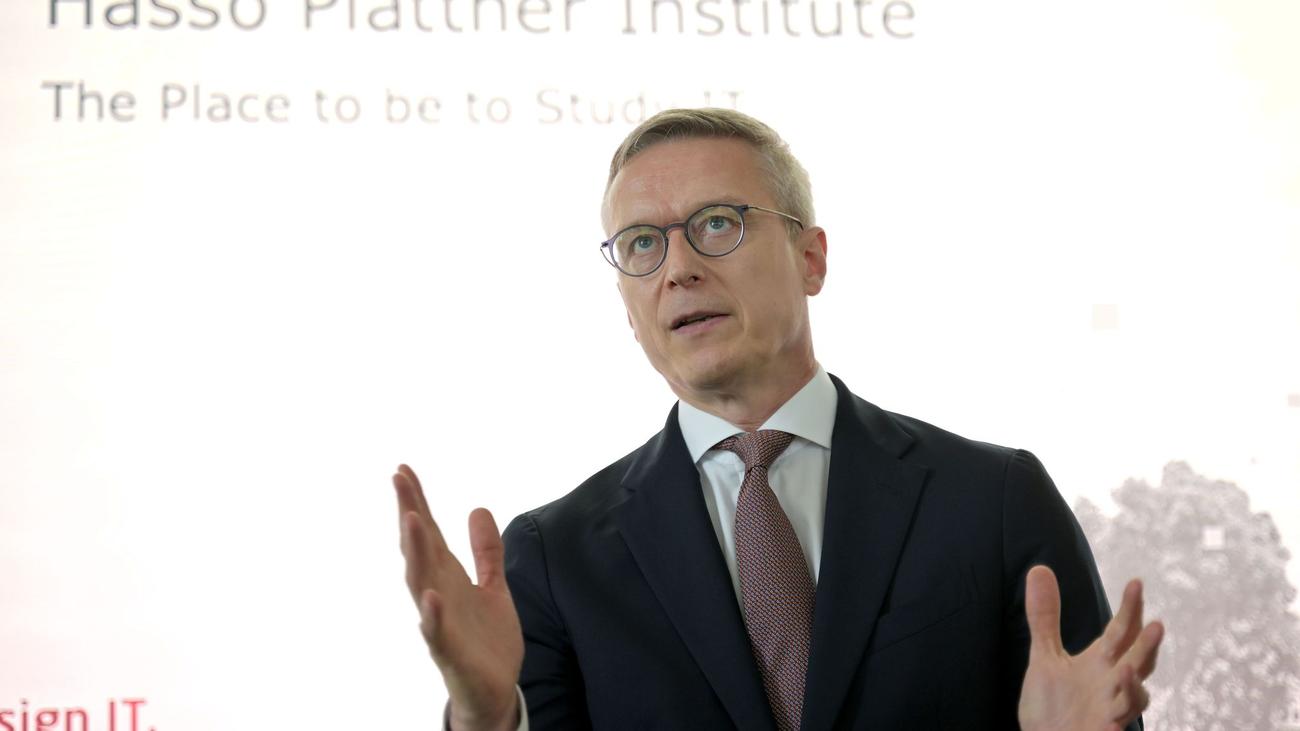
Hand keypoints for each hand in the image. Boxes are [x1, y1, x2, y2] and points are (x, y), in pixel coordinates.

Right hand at [393, 464, 523, 730]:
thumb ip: (486, 551)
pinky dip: (431, 615)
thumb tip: (478, 509)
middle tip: (399, 479)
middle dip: (409, 514)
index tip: (403, 470)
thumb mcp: (494, 586)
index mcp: (448, 577)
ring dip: (415, 552)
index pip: (429, 533)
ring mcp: (441, 622)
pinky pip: (436, 632)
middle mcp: (438, 593)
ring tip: (412, 519)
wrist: (495, 692)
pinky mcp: (450, 652)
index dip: (417, 501)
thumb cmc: (487, 640)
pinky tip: (431, 595)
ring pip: (421, 582)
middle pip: (419, 548)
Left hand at [1018, 565, 1164, 730]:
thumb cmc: (1051, 704)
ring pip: (1136, 694)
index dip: (1130, 609)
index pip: (1121, 631)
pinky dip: (1121, 713)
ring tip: (1134, 661)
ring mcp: (1112, 708)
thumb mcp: (1044, 656)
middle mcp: (1112, 682)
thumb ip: (1045, 617)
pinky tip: (1119, 702)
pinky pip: (1119, 722)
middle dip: (1147, 643)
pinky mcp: (1106, 729)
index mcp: (1101, 662)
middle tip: (1157, 623)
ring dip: (1137, 679)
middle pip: (1137, 659)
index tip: (1136, 582)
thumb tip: (1039, 568)